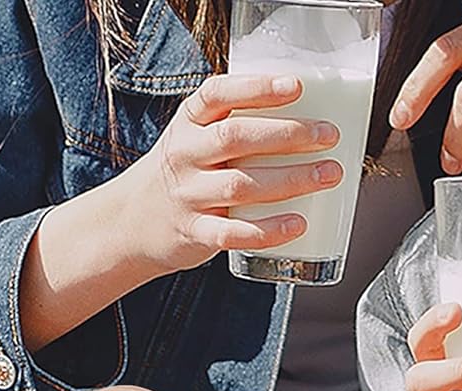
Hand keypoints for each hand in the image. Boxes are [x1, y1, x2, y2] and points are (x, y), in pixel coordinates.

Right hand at [125, 74, 342, 273]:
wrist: (132, 222)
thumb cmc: (183, 172)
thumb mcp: (194, 136)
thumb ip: (235, 123)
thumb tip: (310, 111)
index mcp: (188, 123)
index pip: (218, 95)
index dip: (257, 88)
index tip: (296, 86)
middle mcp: (185, 156)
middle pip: (236, 139)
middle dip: (288, 135)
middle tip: (329, 136)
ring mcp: (189, 197)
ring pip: (240, 186)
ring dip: (290, 180)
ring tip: (328, 175)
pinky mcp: (195, 234)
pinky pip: (233, 233)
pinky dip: (268, 230)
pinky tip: (298, 224)